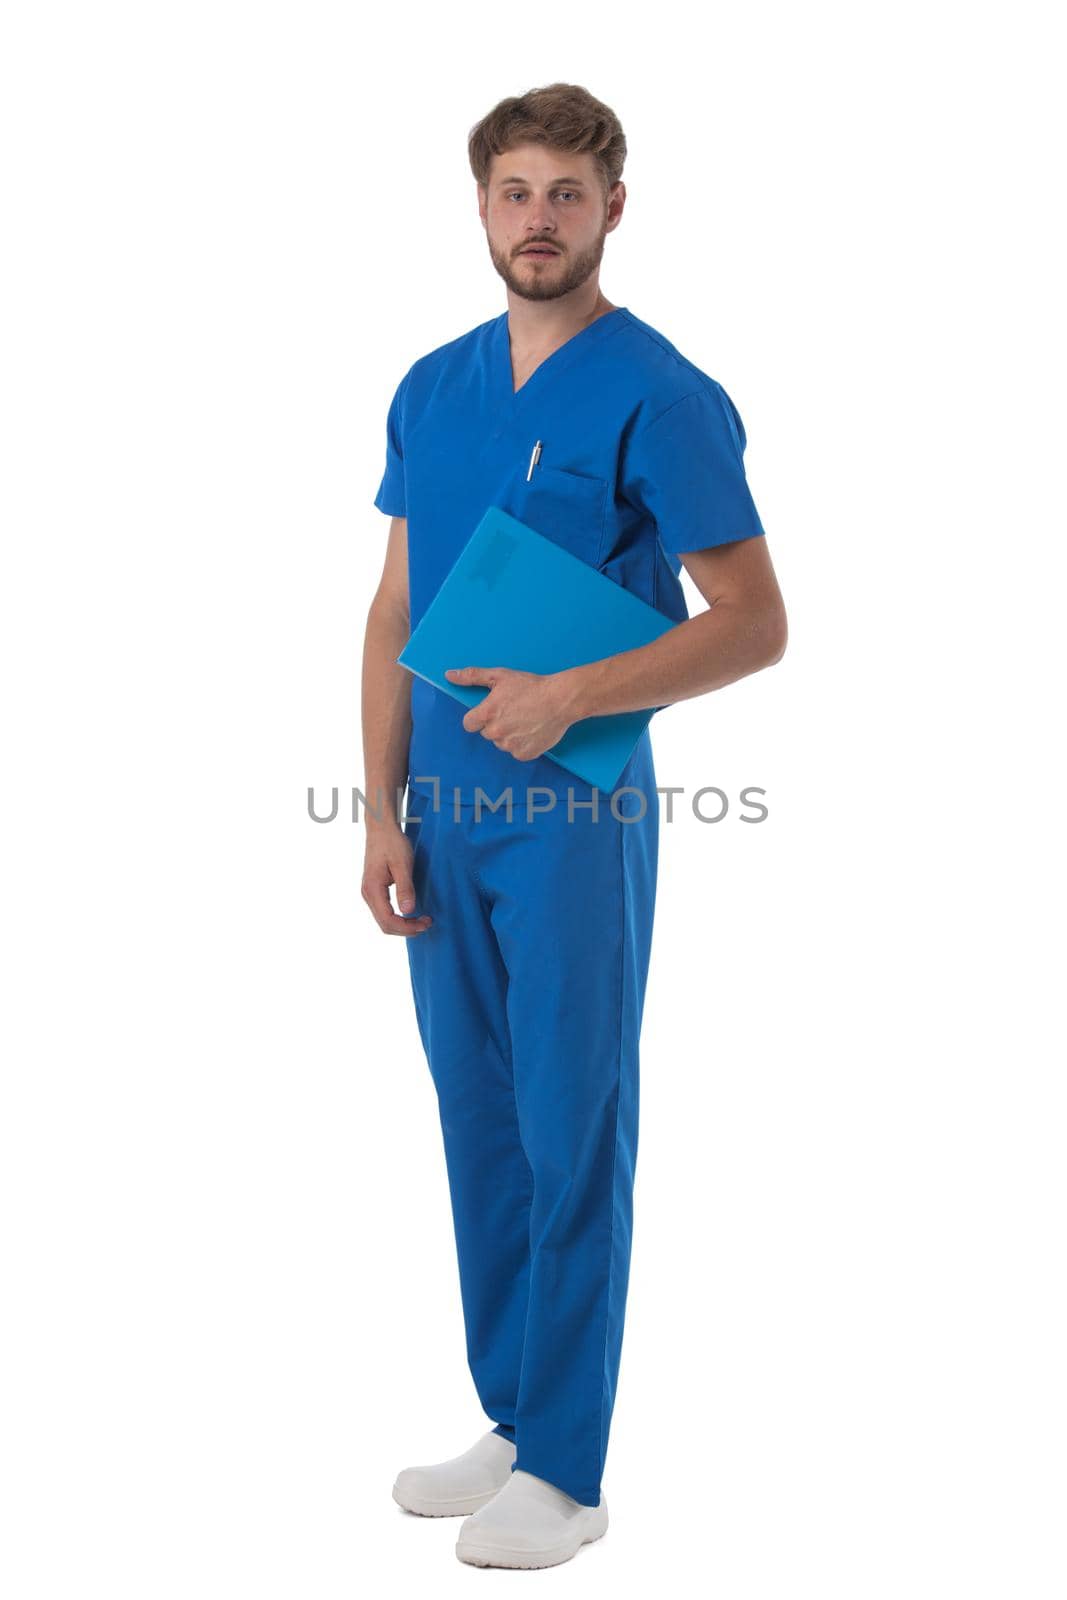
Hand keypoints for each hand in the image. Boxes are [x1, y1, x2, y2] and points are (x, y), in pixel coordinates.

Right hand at [361, 824, 431, 935]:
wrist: (381, 828)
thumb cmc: (392, 843)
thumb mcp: (402, 864)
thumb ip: (405, 888)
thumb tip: (408, 911)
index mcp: (372, 889)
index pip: (388, 920)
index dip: (407, 927)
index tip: (425, 923)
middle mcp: (367, 894)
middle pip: (385, 925)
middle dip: (407, 929)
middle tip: (427, 923)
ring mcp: (369, 893)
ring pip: (384, 920)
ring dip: (403, 925)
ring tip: (422, 920)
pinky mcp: (374, 890)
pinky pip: (384, 912)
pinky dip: (398, 917)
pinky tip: (411, 913)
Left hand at [445, 666, 574, 761]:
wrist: (561, 700)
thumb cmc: (531, 686)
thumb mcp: (500, 676)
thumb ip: (472, 676)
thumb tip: (449, 676)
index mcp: (487, 714)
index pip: (468, 724)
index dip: (478, 717)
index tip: (491, 711)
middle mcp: (496, 732)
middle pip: (486, 733)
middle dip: (496, 724)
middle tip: (514, 711)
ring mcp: (510, 745)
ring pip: (502, 743)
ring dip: (509, 735)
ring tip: (525, 719)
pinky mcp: (524, 754)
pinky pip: (516, 752)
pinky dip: (522, 744)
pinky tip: (532, 730)